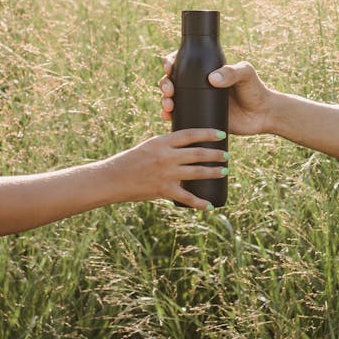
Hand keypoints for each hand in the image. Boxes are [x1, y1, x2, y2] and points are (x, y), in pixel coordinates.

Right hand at [104, 128, 228, 209]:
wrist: (112, 179)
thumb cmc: (130, 161)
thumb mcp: (149, 147)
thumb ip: (167, 147)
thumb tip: (187, 149)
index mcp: (162, 142)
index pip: (190, 134)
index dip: (208, 133)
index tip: (221, 134)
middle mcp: (166, 156)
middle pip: (198, 153)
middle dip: (215, 154)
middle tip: (226, 155)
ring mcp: (166, 174)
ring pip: (197, 172)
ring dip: (213, 172)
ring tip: (224, 171)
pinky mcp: (164, 190)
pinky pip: (187, 197)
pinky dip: (200, 202)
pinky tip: (209, 205)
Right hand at [160, 53, 272, 135]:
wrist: (262, 115)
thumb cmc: (255, 90)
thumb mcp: (246, 75)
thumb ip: (232, 72)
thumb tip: (212, 78)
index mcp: (206, 70)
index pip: (183, 62)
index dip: (171, 62)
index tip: (170, 67)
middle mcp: (198, 85)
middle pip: (173, 81)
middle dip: (165, 83)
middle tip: (169, 90)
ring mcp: (197, 102)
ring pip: (172, 98)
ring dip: (164, 100)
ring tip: (169, 105)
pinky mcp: (199, 118)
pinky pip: (180, 116)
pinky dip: (170, 116)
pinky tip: (168, 117)